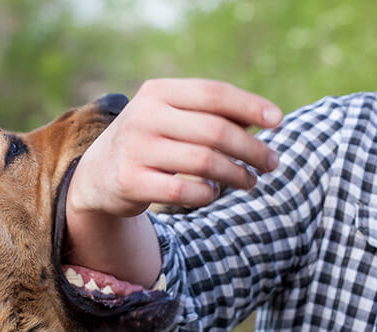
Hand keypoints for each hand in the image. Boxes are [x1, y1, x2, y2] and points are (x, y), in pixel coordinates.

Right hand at [65, 79, 282, 287]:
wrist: (97, 174)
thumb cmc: (150, 141)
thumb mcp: (171, 117)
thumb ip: (211, 114)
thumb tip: (266, 120)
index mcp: (158, 92)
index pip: (213, 93)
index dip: (251, 106)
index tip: (279, 122)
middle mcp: (143, 117)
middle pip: (215, 131)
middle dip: (252, 149)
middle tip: (272, 163)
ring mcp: (135, 150)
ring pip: (205, 162)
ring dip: (237, 175)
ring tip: (250, 181)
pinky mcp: (131, 182)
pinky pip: (185, 191)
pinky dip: (208, 194)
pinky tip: (213, 193)